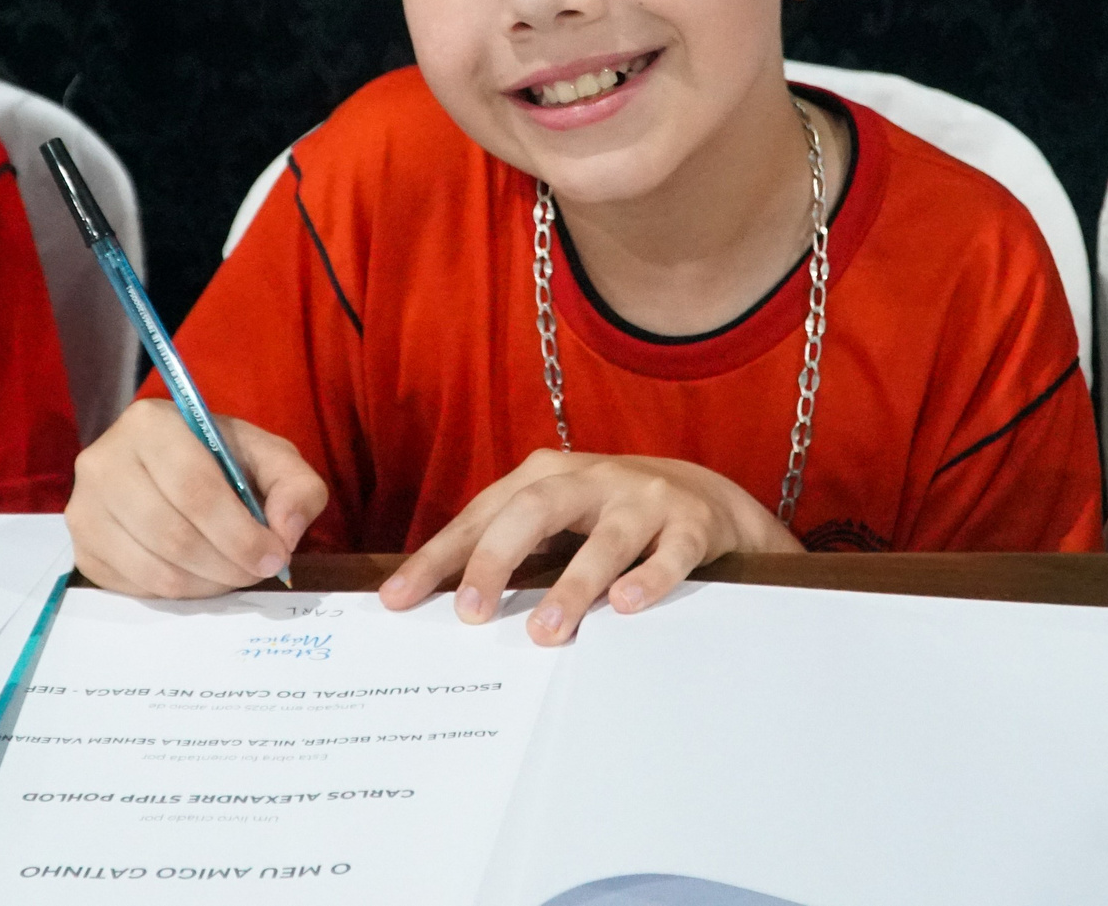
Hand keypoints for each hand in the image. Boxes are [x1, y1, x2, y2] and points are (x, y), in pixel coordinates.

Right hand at [66, 398, 324, 597]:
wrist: (167, 467)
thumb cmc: (221, 459)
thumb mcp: (270, 457)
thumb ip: (296, 487)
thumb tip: (285, 533)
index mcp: (150, 424)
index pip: (194, 489)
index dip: (239, 533)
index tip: (273, 557)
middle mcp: (103, 461)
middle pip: (172, 534)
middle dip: (226, 565)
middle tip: (256, 571)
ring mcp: (83, 508)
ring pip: (153, 569)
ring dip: (206, 584)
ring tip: (231, 575)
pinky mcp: (82, 548)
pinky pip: (135, 588)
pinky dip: (177, 593)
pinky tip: (198, 576)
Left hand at [378, 449, 801, 646]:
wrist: (709, 500)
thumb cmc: (613, 519)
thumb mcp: (558, 524)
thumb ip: (511, 553)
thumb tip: (442, 609)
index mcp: (546, 476)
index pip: (481, 516)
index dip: (438, 559)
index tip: (398, 601)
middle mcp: (592, 479)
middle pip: (533, 510)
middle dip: (495, 559)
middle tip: (470, 615)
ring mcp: (644, 498)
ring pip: (605, 539)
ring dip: (573, 585)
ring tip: (545, 631)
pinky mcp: (691, 524)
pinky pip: (670, 553)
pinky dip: (650, 578)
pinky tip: (627, 607)